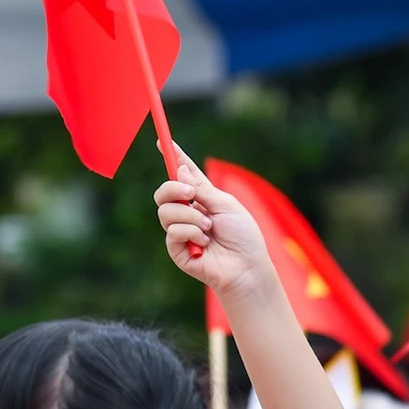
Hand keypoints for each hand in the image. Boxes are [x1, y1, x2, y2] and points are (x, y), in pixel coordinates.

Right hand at [154, 149, 274, 302]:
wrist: (246, 267)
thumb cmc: (243, 236)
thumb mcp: (225, 204)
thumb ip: (201, 189)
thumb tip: (179, 170)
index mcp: (202, 198)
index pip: (183, 175)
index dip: (173, 157)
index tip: (162, 141)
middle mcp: (188, 213)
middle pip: (163, 192)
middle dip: (173, 188)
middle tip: (191, 194)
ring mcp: (181, 231)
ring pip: (165, 212)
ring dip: (190, 217)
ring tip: (209, 229)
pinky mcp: (177, 250)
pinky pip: (172, 232)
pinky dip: (190, 233)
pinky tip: (204, 243)